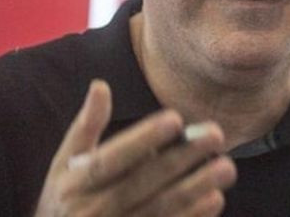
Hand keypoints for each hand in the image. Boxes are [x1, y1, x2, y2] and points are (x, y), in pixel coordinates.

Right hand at [34, 80, 236, 216]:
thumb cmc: (65, 200)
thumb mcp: (64, 164)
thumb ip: (86, 126)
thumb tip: (100, 86)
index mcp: (73, 184)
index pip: (110, 159)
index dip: (143, 139)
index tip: (175, 118)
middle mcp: (92, 211)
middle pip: (142, 183)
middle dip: (182, 159)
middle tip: (216, 135)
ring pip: (160, 209)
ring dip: (195, 189)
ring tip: (225, 168)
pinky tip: (214, 199)